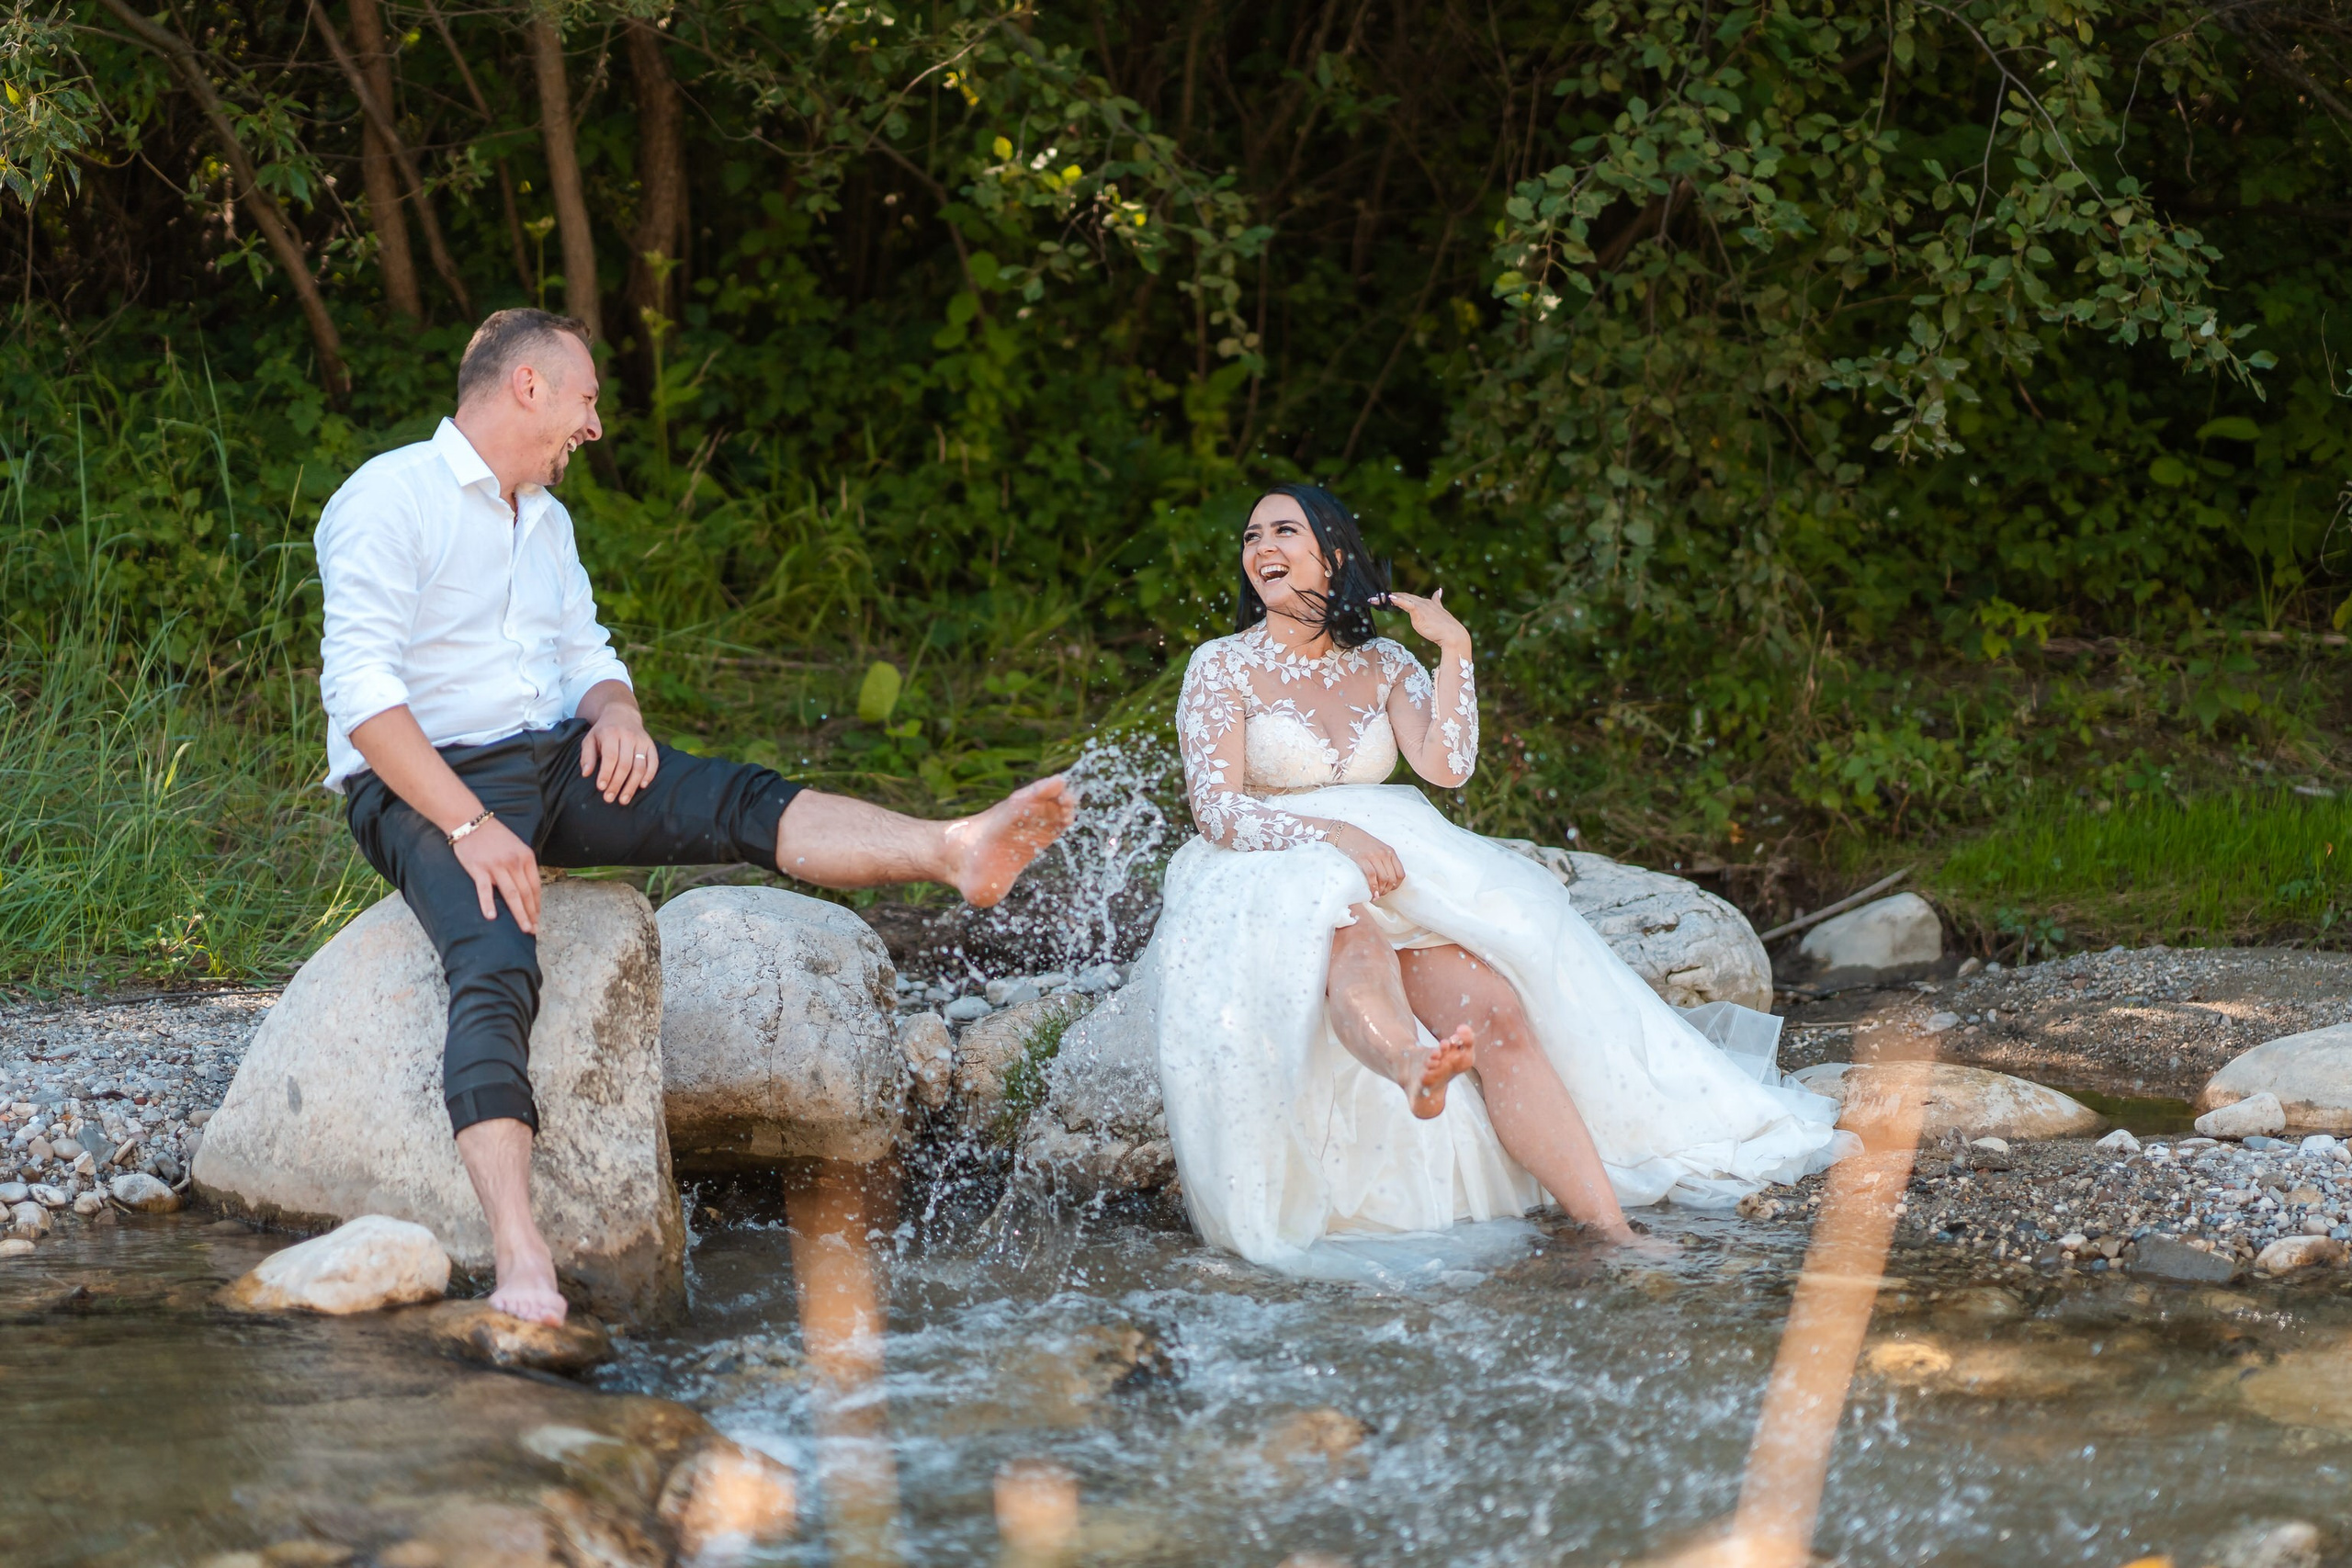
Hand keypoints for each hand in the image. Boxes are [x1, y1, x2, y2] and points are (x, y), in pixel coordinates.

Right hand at [453, 816, 541, 933]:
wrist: (470, 821)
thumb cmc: (493, 835)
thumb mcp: (516, 846)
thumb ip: (522, 865)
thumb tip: (528, 887)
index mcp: (526, 856)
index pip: (535, 886)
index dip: (537, 904)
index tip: (538, 918)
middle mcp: (514, 862)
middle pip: (526, 893)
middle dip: (531, 913)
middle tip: (533, 930)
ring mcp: (497, 866)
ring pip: (512, 894)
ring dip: (519, 914)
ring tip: (524, 928)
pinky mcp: (479, 869)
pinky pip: (485, 889)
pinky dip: (488, 904)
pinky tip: (492, 917)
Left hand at [581, 701, 658, 804]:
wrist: (622, 714)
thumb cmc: (603, 731)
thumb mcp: (589, 739)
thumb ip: (587, 756)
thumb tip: (586, 774)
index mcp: (611, 734)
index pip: (610, 757)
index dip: (606, 773)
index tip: (601, 788)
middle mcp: (628, 736)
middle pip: (625, 764)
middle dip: (617, 784)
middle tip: (609, 799)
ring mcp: (641, 740)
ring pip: (639, 766)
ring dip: (632, 785)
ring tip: (624, 799)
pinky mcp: (651, 744)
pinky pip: (653, 762)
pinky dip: (649, 775)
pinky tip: (642, 786)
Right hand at [1327, 823, 1403, 898]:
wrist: (1344, 833)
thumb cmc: (1360, 843)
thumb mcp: (1378, 848)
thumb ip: (1384, 860)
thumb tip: (1387, 880)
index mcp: (1390, 852)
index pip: (1400, 874)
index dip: (1396, 885)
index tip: (1389, 889)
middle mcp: (1384, 853)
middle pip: (1392, 878)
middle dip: (1387, 890)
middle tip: (1380, 895)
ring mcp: (1374, 856)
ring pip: (1384, 879)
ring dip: (1380, 891)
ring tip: (1375, 896)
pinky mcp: (1362, 858)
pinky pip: (1372, 876)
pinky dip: (1373, 887)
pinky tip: (1371, 893)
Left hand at [1381, 588, 1469, 654]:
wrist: (1454, 635)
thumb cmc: (1446, 629)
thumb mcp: (1439, 614)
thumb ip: (1437, 602)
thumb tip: (1438, 591)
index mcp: (1427, 603)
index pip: (1409, 597)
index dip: (1398, 596)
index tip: (1386, 597)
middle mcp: (1424, 602)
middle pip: (1403, 596)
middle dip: (1388, 596)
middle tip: (1375, 597)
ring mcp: (1421, 606)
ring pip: (1403, 599)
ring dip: (1388, 598)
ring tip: (1376, 598)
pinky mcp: (1419, 612)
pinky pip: (1407, 604)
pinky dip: (1398, 600)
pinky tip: (1390, 597)